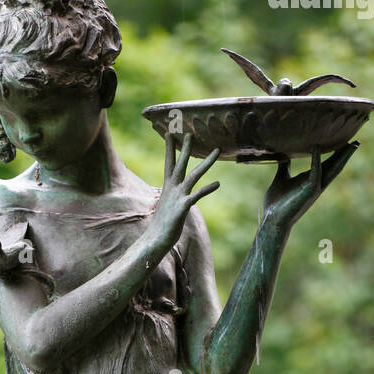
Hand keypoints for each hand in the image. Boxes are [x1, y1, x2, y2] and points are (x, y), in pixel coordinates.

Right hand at [150, 134, 220, 253]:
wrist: (155, 240)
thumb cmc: (162, 226)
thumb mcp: (168, 207)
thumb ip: (173, 199)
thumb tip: (175, 199)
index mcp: (168, 187)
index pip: (169, 163)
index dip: (170, 148)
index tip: (169, 134)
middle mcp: (172, 188)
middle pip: (180, 163)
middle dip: (185, 148)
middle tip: (190, 133)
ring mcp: (178, 196)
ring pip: (194, 175)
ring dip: (207, 162)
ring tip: (218, 151)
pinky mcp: (183, 206)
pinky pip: (197, 194)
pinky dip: (207, 188)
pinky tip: (217, 183)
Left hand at [263, 142, 358, 228]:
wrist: (272, 218)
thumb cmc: (276, 202)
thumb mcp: (282, 178)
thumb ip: (285, 167)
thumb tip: (283, 156)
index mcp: (311, 179)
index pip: (327, 163)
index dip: (336, 153)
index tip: (344, 142)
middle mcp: (316, 183)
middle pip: (335, 165)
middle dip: (345, 154)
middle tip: (356, 142)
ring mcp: (315, 187)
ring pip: (332, 169)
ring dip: (341, 157)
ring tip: (350, 145)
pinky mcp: (309, 190)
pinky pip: (315, 172)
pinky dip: (316, 160)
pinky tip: (317, 147)